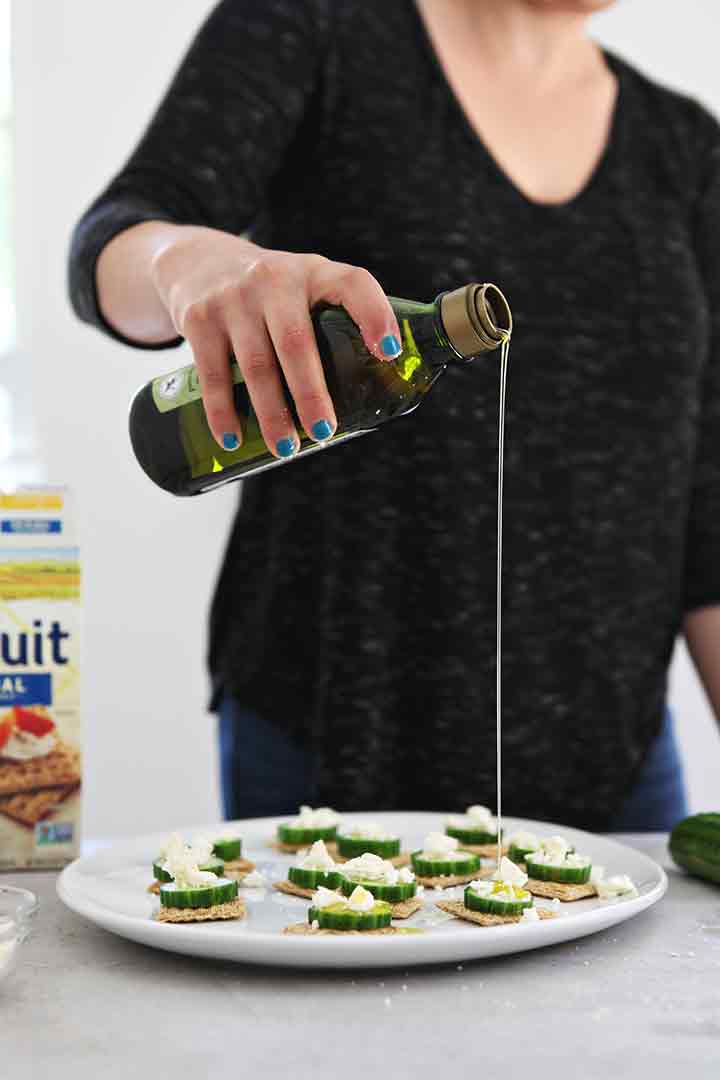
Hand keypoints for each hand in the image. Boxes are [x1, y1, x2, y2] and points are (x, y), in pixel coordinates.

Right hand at [149, 227, 402, 455]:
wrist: (198, 262)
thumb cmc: (270, 293)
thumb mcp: (304, 288)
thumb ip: (333, 324)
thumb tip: (370, 396)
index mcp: (314, 274)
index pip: (353, 284)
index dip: (374, 315)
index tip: (389, 352)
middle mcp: (274, 280)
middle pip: (296, 343)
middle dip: (311, 393)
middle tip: (324, 432)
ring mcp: (234, 298)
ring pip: (256, 365)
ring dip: (272, 413)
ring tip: (286, 449)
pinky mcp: (200, 318)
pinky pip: (213, 374)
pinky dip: (222, 412)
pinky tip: (232, 439)